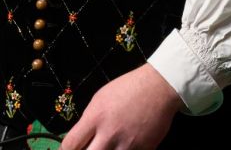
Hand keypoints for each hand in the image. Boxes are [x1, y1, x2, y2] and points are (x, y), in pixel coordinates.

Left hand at [59, 64, 181, 149]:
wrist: (159, 87)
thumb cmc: (128, 88)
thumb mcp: (101, 98)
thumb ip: (90, 120)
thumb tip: (82, 139)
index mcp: (95, 117)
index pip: (70, 144)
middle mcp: (109, 133)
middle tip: (91, 149)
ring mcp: (127, 144)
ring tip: (109, 147)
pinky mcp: (144, 149)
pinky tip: (126, 145)